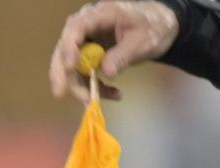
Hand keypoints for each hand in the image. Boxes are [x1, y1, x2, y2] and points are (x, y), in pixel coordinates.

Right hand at [48, 0, 181, 101]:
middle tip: (61, 94)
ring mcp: (86, 41)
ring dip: (81, 86)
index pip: (76, 28)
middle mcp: (86, 26)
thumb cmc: (152, 27)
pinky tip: (114, 93)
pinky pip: (83, 74)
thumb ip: (124, 54)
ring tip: (97, 100)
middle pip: (64, 49)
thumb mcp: (142, 40)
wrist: (158, 27)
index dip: (69, 47)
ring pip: (70, 67)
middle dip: (63, 74)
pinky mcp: (88, 55)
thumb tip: (106, 72)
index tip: (70, 67)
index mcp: (100, 15)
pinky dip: (94, 87)